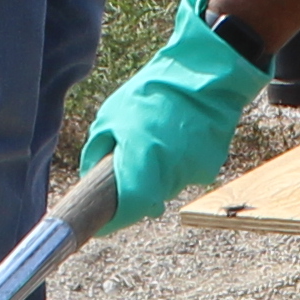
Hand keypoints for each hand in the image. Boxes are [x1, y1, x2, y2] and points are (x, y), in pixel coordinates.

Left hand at [78, 0, 272, 229]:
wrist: (205, 75)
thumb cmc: (152, 92)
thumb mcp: (110, 116)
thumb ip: (97, 151)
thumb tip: (91, 177)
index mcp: (140, 163)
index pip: (126, 210)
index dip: (113, 221)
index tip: (101, 223)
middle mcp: (167, 174)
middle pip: (146, 203)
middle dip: (134, 193)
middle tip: (127, 168)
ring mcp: (191, 173)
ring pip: (166, 189)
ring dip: (156, 177)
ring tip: (155, 143)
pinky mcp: (209, 167)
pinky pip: (185, 175)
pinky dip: (177, 165)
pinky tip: (176, 139)